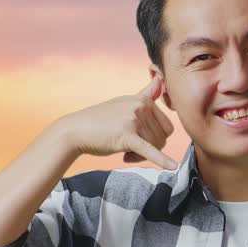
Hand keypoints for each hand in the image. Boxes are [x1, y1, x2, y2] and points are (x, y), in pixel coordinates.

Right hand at [62, 77, 177, 169]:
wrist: (75, 131)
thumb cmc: (101, 120)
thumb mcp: (125, 103)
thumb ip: (145, 94)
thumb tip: (160, 79)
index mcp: (143, 100)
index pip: (167, 126)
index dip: (155, 138)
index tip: (139, 140)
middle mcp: (141, 106)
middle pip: (162, 138)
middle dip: (150, 148)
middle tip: (130, 150)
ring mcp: (134, 119)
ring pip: (154, 147)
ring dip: (140, 155)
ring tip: (124, 152)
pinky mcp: (127, 135)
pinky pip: (149, 150)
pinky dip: (162, 160)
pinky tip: (172, 167)